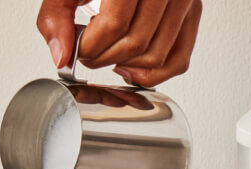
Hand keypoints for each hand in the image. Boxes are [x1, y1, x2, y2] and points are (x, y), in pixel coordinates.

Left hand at [38, 0, 202, 86]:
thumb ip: (58, 12)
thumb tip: (62, 53)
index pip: (115, 25)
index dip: (91, 46)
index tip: (78, 49)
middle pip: (136, 44)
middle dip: (105, 58)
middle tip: (89, 53)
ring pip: (156, 56)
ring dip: (126, 66)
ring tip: (108, 55)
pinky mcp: (192, 12)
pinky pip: (179, 59)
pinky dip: (154, 73)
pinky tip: (131, 67)